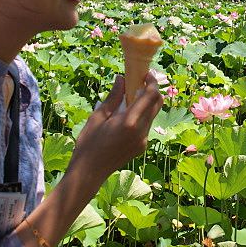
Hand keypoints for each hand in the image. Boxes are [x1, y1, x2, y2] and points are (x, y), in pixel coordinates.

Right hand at [69, 72, 163, 186]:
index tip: (146, 73)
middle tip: (141, 81)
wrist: (89, 172)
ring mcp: (144, 140)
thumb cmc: (88, 143)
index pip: (151, 96)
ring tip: (131, 97)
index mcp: (130, 122)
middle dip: (153, 90)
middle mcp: (141, 131)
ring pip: (153, 115)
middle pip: (157, 104)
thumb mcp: (98, 117)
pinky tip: (127, 115)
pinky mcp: (142, 147)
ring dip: (147, 103)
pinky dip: (142, 115)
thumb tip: (121, 78)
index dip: (152, 82)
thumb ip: (114, 97)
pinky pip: (146, 126)